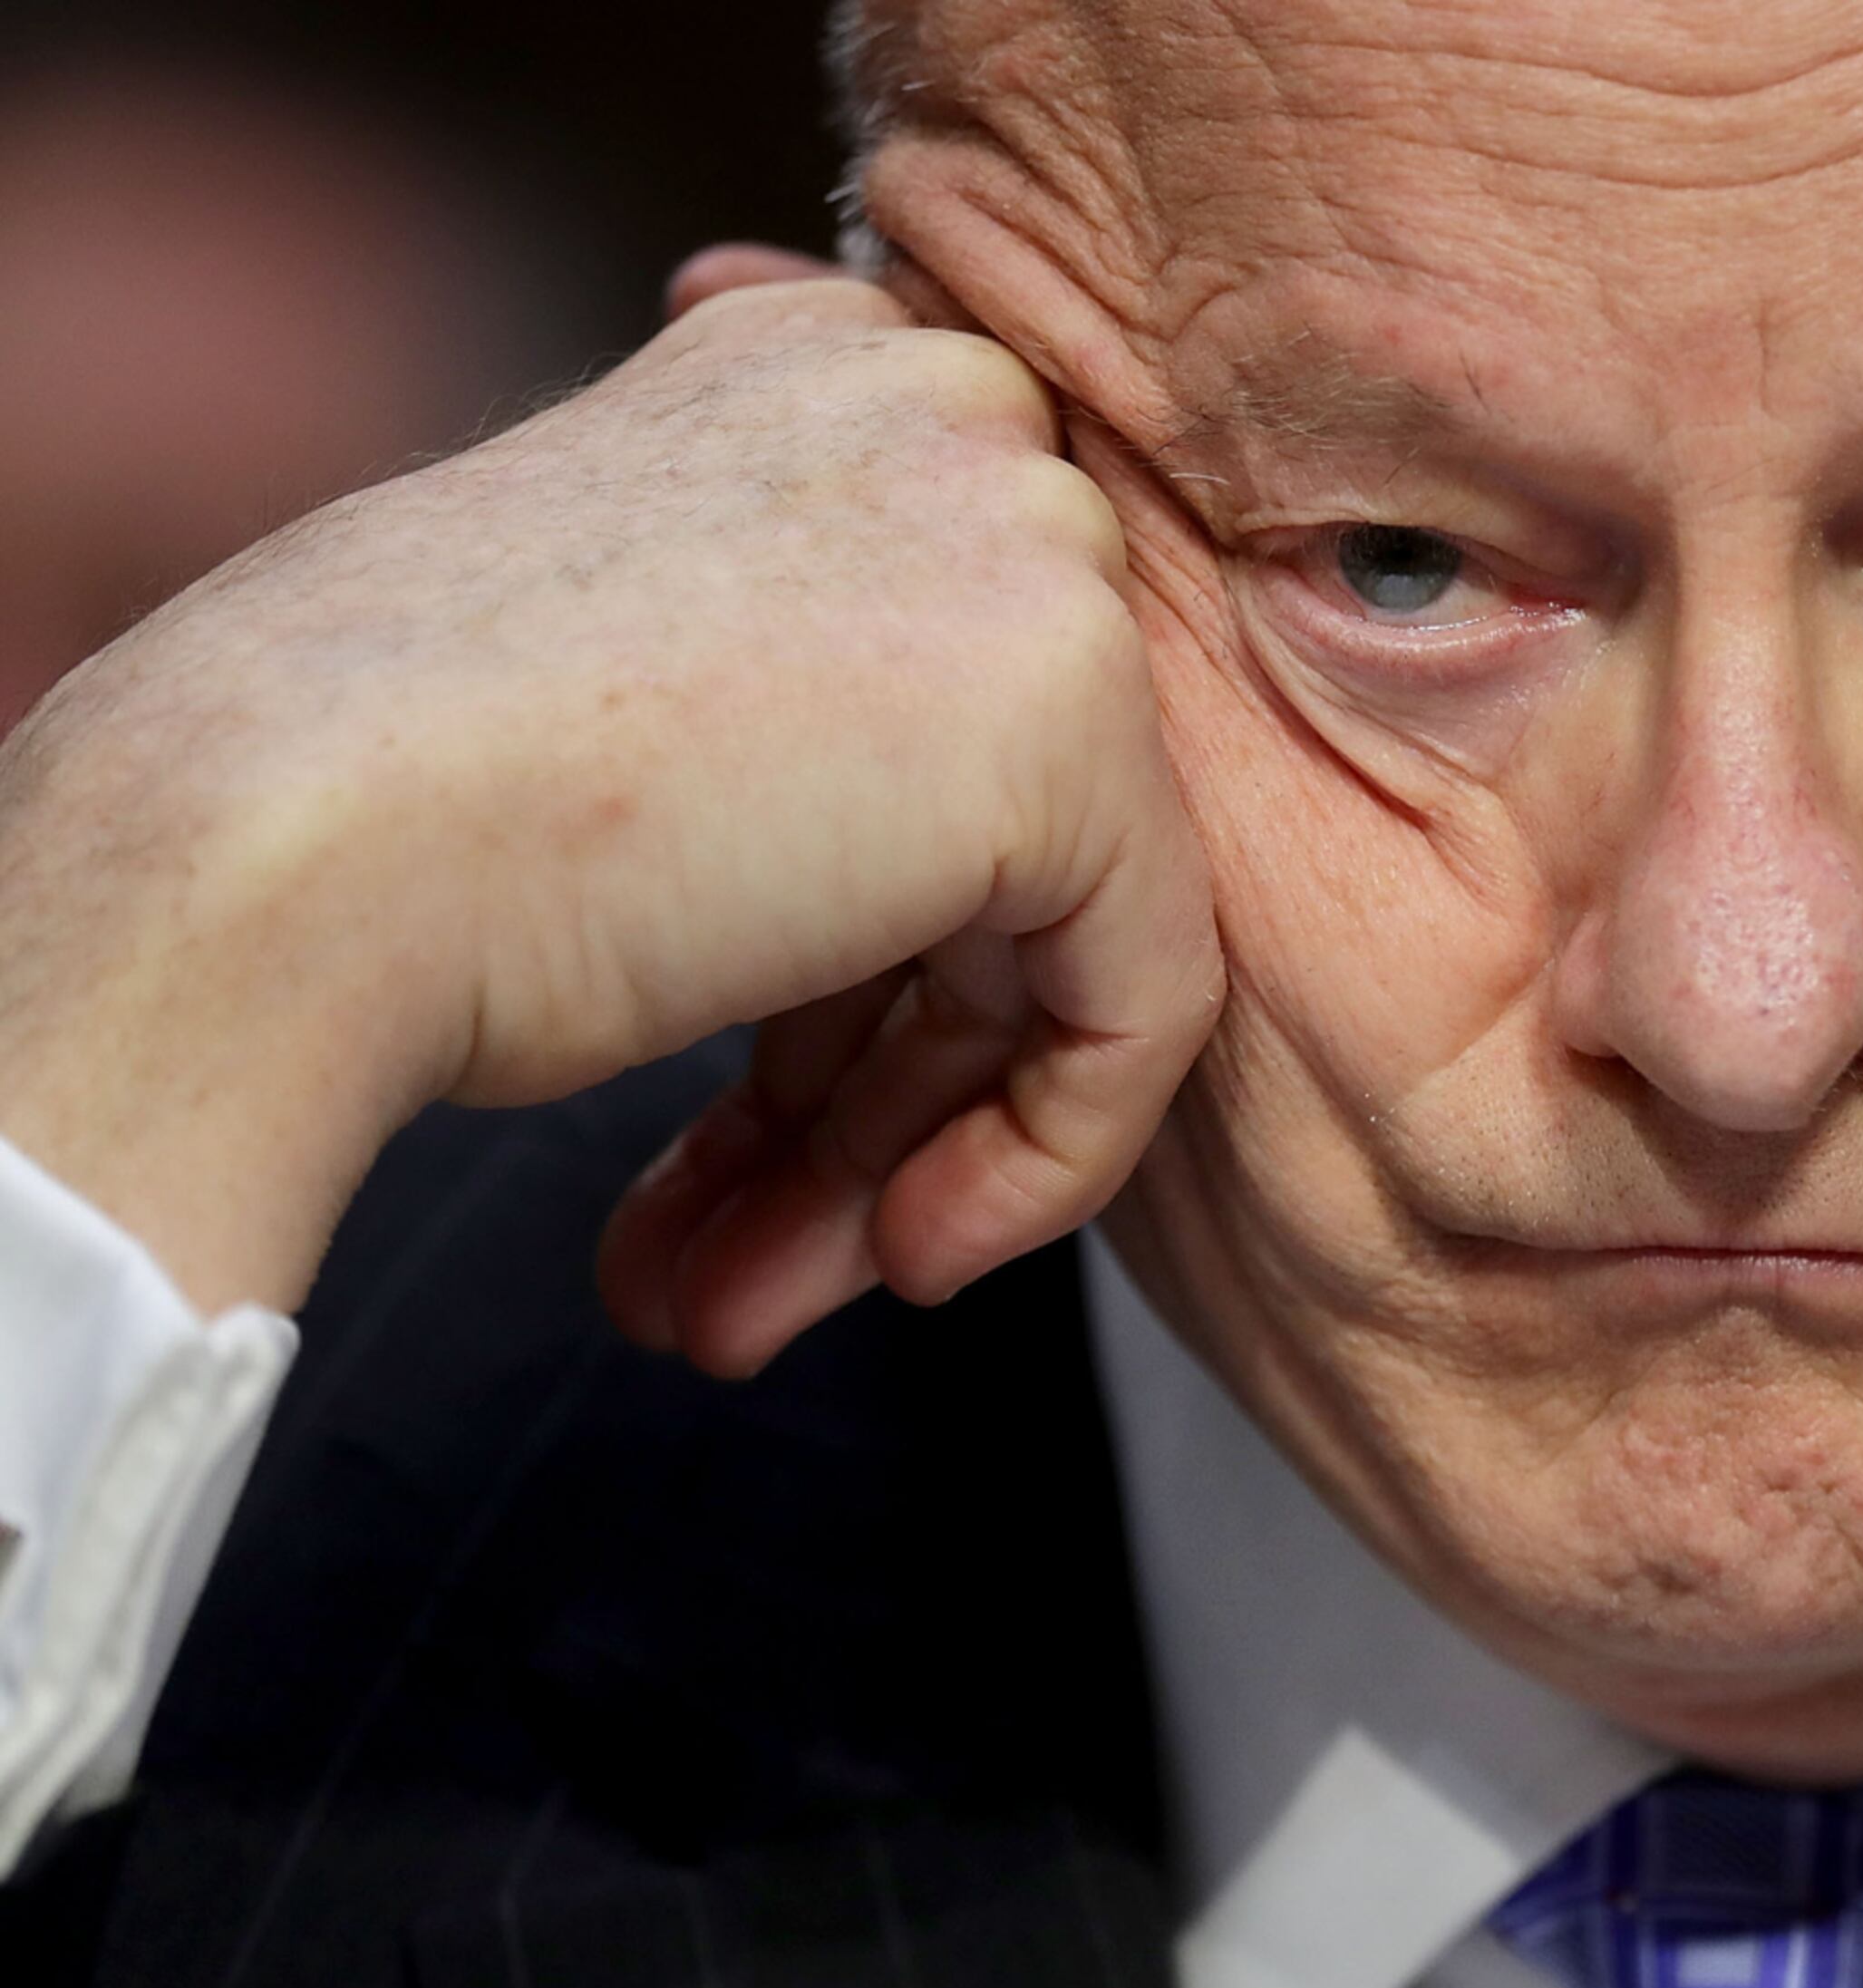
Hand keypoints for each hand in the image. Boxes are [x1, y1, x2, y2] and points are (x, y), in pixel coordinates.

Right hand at [0, 250, 1218, 1372]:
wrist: (281, 849)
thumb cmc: (377, 792)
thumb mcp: (640, 695)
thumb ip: (808, 712)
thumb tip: (895, 853)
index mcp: (827, 369)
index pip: (933, 705)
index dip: (853, 948)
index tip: (755, 1105)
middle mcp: (956, 420)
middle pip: (999, 828)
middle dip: (864, 1081)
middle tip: (746, 1249)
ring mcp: (1033, 556)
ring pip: (1056, 934)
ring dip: (887, 1152)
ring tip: (742, 1301)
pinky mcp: (1076, 725)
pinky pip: (1139, 999)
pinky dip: (1033, 1161)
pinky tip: (882, 1261)